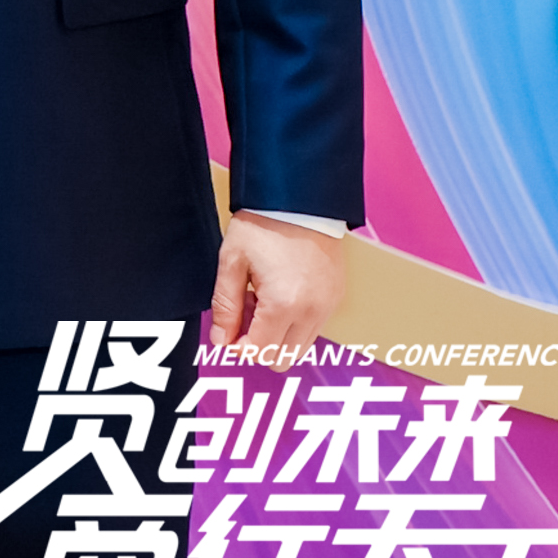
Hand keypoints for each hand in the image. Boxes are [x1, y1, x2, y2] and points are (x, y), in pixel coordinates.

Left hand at [212, 211, 346, 356]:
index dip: (238, 346)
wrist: (300, 199)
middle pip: (284, 358)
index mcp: (284, 305)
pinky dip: (295, 324)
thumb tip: (221, 340)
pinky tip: (280, 295)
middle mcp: (313, 312)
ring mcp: (329, 306)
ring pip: (301, 347)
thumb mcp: (232, 263)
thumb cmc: (262, 226)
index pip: (261, 352)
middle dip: (259, 345)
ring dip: (278, 336)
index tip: (228, 329)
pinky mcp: (337, 298)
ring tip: (262, 301)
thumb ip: (225, 306)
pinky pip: (315, 328)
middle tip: (245, 314)